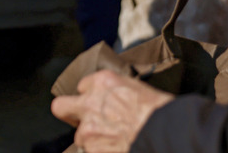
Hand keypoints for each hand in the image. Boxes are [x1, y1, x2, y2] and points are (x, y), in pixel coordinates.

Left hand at [50, 70, 172, 152]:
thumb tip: (115, 100)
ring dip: (93, 140)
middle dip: (69, 114)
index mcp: (103, 81)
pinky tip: (116, 149)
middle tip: (84, 121)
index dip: (91, 96)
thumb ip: (117, 92)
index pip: (82, 86)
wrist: (166, 134)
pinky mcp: (91, 147)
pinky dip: (101, 151)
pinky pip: (89, 151)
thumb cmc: (162, 112)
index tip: (99, 104)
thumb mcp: (138, 89)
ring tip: (114, 142)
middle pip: (61, 107)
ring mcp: (89, 126)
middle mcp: (90, 101)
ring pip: (80, 135)